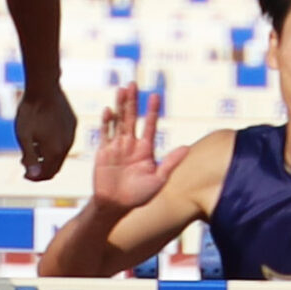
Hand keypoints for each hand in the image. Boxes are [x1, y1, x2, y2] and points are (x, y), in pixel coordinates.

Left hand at [15, 82, 78, 181]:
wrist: (43, 87)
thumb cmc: (30, 112)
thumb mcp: (24, 137)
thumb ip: (29, 158)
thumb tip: (33, 176)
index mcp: (55, 151)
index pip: (48, 174)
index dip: (35, 177)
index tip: (24, 173)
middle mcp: (67, 145)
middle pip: (55, 166)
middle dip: (41, 168)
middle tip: (25, 162)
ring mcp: (72, 134)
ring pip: (60, 153)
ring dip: (47, 156)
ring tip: (32, 148)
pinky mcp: (72, 123)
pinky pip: (64, 140)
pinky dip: (54, 144)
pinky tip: (42, 135)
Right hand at [90, 85, 186, 213]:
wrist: (116, 206)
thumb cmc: (139, 196)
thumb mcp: (159, 180)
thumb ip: (170, 162)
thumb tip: (187, 147)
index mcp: (146, 149)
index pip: (150, 125)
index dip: (152, 111)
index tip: (155, 96)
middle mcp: (131, 144)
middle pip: (132, 118)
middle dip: (132, 101)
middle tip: (133, 83)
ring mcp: (117, 147)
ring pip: (118, 121)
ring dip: (119, 105)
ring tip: (121, 89)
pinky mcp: (104, 152)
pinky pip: (105, 134)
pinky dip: (106, 122)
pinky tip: (108, 110)